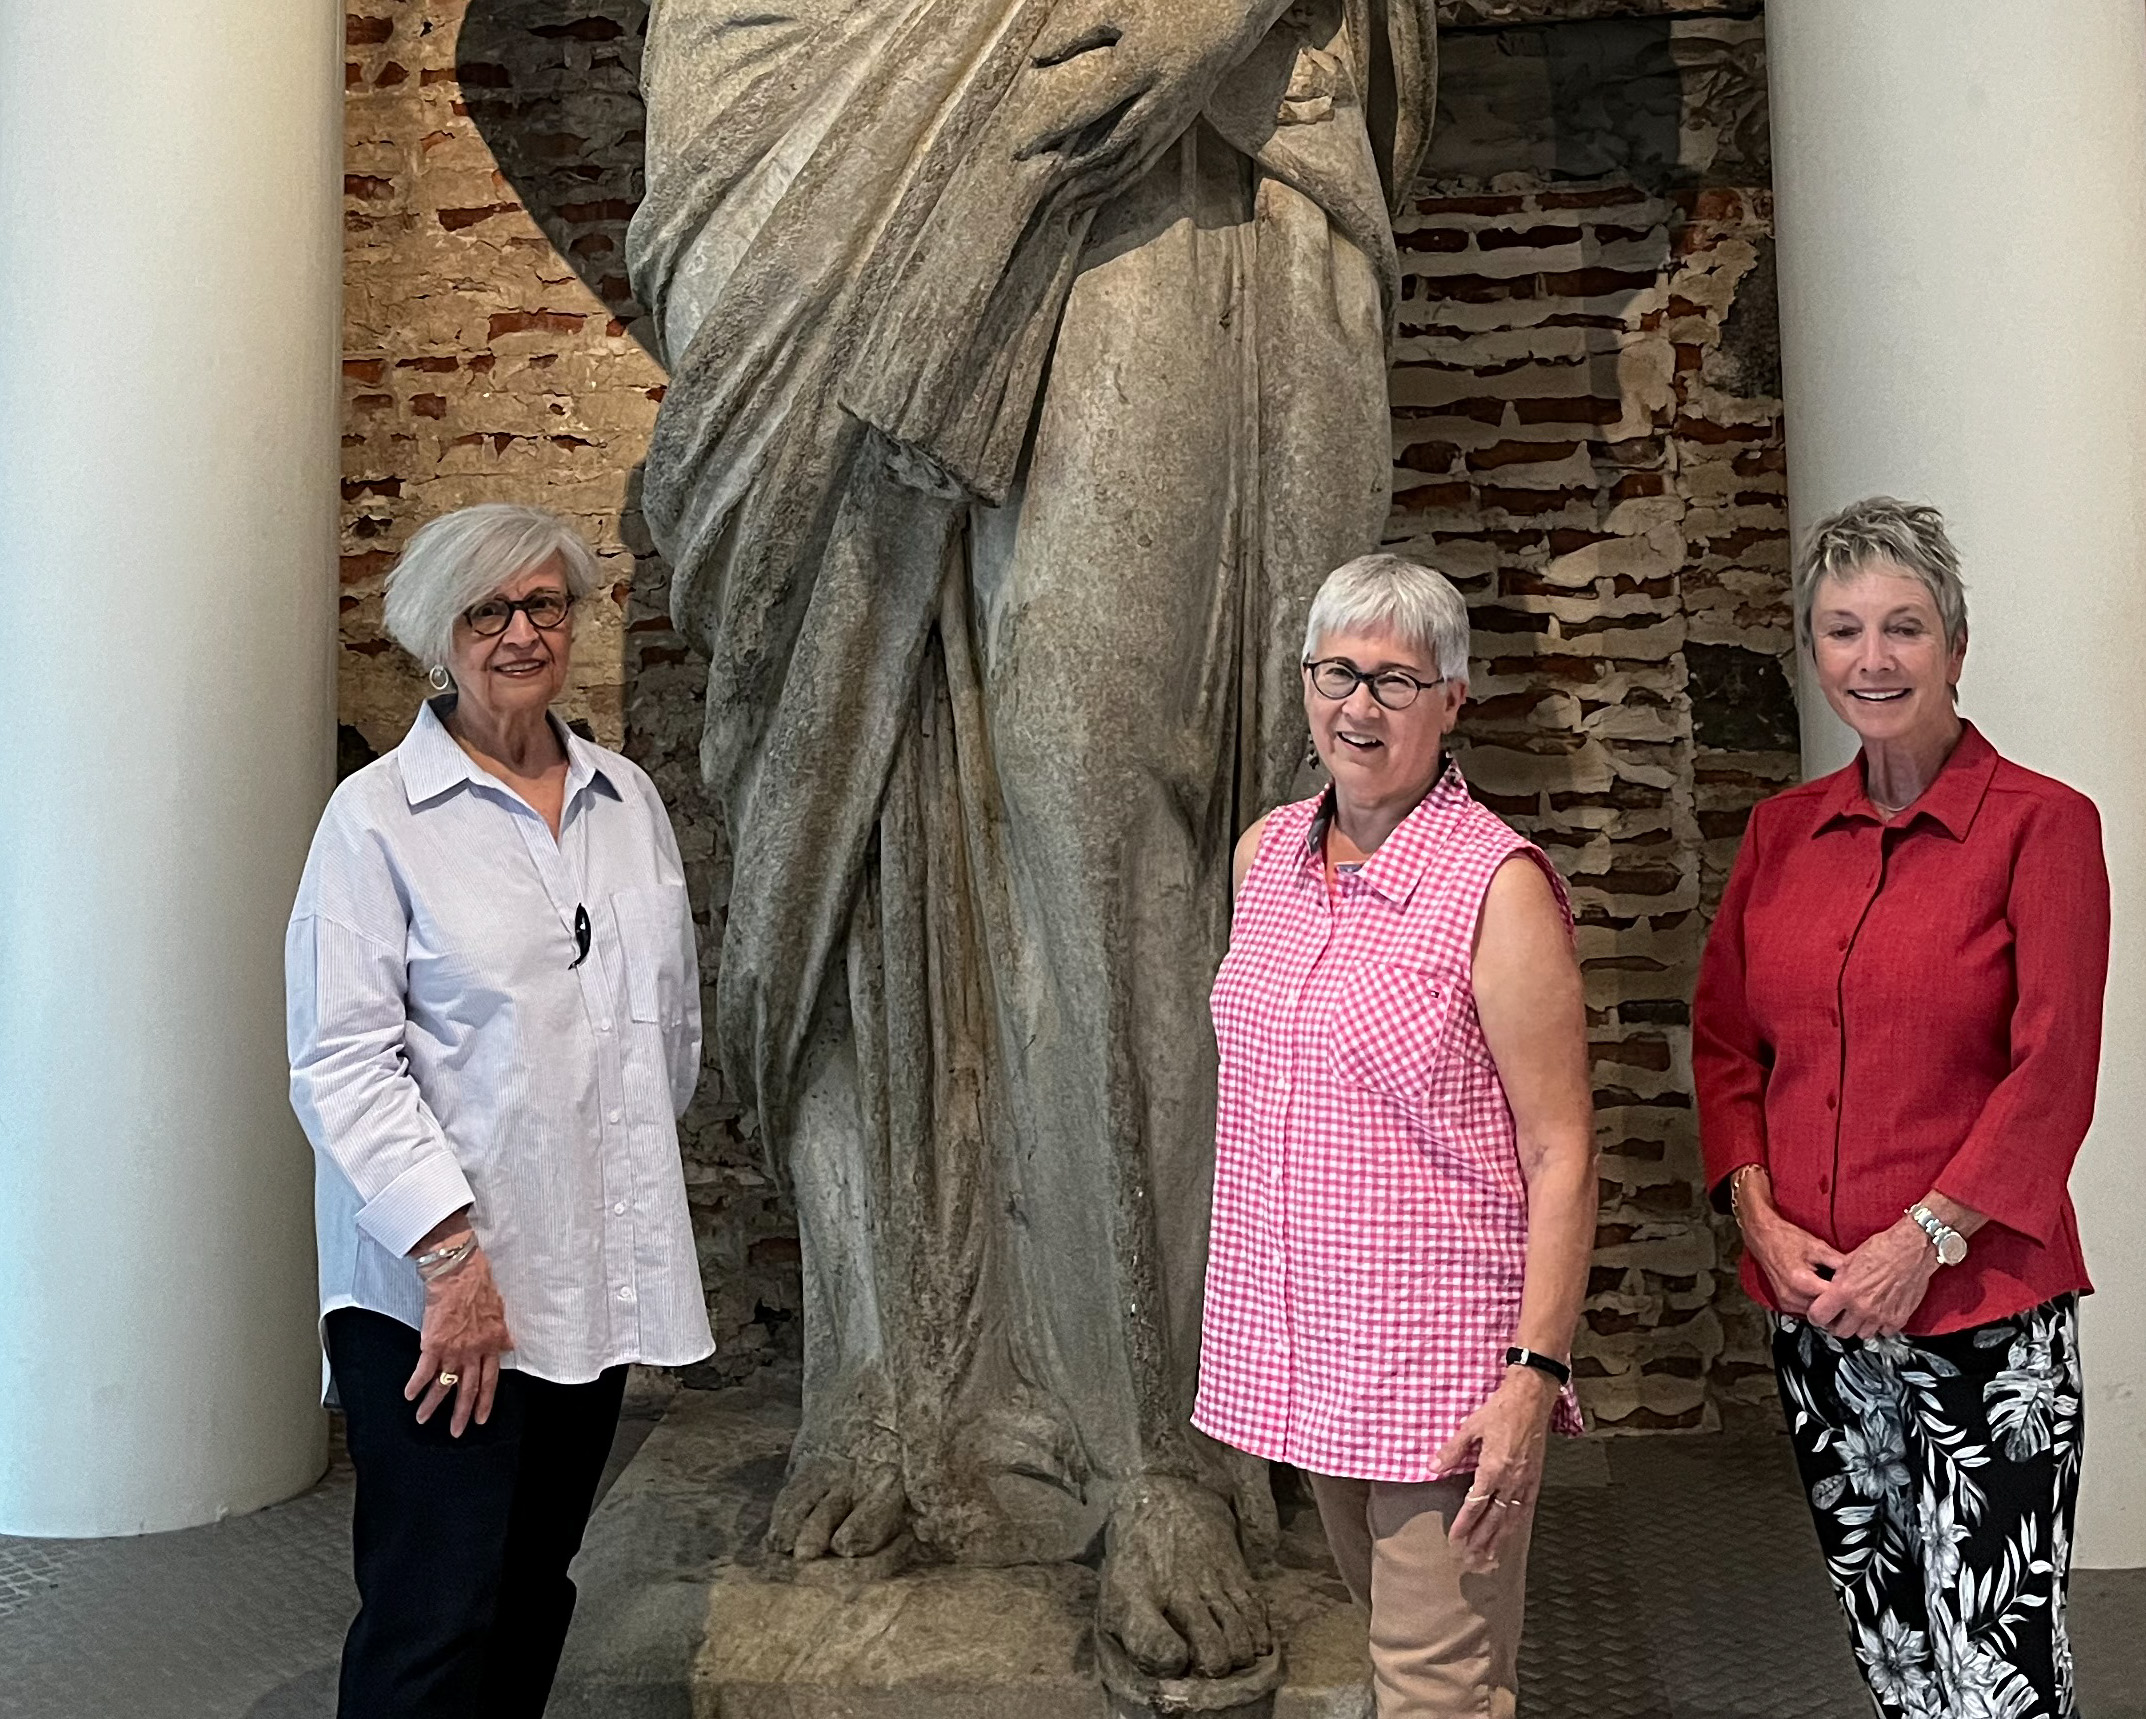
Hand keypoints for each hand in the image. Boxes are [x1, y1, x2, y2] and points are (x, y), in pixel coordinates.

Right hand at [405, 1237, 512, 1436]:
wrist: (459, 1273)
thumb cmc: (479, 1286)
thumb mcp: (499, 1311)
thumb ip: (501, 1333)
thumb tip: (509, 1345)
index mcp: (490, 1345)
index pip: (489, 1381)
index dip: (485, 1401)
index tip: (481, 1419)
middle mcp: (473, 1352)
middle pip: (467, 1390)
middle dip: (461, 1414)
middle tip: (456, 1432)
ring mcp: (453, 1349)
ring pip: (444, 1385)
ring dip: (433, 1405)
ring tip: (423, 1419)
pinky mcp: (433, 1343)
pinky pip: (423, 1370)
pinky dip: (416, 1385)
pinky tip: (409, 1396)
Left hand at [1015, 0, 1288, 207]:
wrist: (1223, 23)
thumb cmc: (1166, 10)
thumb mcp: (1121, 11)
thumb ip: (1076, 34)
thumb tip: (1035, 60)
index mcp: (1139, 66)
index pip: (1088, 107)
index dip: (1054, 131)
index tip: (1022, 150)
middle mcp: (1156, 100)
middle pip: (1107, 147)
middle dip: (1069, 173)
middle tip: (1035, 192)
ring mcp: (1167, 121)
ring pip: (1125, 165)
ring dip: (1090, 190)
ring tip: (1058, 209)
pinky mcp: (1172, 133)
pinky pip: (1140, 168)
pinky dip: (1113, 188)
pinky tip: (1088, 203)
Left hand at [1434, 1367, 1557, 1573]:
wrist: (1531, 1399)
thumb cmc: (1500, 1410)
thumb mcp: (1471, 1426)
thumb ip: (1452, 1450)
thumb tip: (1432, 1467)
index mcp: (1493, 1468)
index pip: (1476, 1504)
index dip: (1465, 1523)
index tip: (1455, 1539)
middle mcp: (1511, 1480)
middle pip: (1494, 1518)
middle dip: (1481, 1540)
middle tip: (1470, 1559)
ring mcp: (1525, 1481)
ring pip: (1511, 1518)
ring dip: (1499, 1539)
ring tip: (1489, 1557)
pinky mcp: (1535, 1478)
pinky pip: (1526, 1507)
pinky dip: (1517, 1524)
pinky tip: (1511, 1533)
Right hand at [1735, 1176, 1847, 1316]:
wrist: (1763, 1237)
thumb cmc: (1788, 1238)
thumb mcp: (1818, 1246)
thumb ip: (1839, 1262)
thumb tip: (1859, 1274)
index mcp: (1801, 1281)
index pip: (1832, 1298)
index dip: (1847, 1294)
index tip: (1857, 1290)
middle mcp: (1791, 1295)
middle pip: (1825, 1310)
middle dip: (1838, 1303)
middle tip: (1851, 1294)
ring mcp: (1786, 1301)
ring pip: (1816, 1313)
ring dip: (1827, 1306)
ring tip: (1837, 1293)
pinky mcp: (1784, 1303)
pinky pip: (1806, 1310)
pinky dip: (1816, 1304)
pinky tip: (1823, 1293)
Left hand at [1806, 1218, 1938, 1339]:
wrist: (1912, 1249)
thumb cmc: (1881, 1249)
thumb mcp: (1848, 1261)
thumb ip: (1837, 1282)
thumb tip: (1829, 1293)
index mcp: (1844, 1291)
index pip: (1819, 1317)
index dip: (1816, 1315)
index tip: (1819, 1313)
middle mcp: (1861, 1307)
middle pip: (1840, 1332)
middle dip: (1837, 1324)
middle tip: (1839, 1315)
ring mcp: (1880, 1316)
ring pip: (1861, 1335)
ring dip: (1859, 1326)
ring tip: (1860, 1313)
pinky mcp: (1898, 1319)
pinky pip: (1884, 1332)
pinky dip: (1880, 1326)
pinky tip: (1879, 1313)